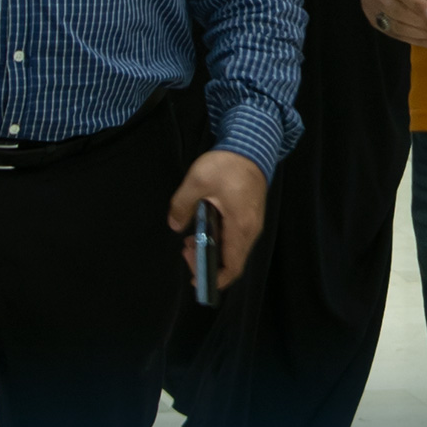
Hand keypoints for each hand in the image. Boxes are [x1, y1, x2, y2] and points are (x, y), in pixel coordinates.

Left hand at [167, 149, 268, 291]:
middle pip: (232, 262)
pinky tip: (202, 229)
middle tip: (184, 250)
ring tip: (189, 240)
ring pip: (233, 251)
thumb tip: (174, 225)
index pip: (232, 266)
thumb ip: (182, 205)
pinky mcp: (250, 217)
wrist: (252, 146)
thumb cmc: (227, 164)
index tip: (195, 279)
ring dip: (212, 251)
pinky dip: (219, 241)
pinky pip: (235, 239)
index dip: (215, 280)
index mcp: (240, 226)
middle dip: (207, 264)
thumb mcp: (197, 181)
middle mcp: (250, 230)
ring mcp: (252, 224)